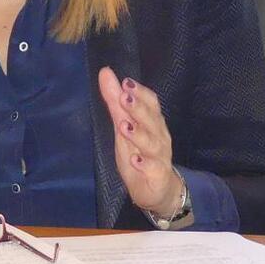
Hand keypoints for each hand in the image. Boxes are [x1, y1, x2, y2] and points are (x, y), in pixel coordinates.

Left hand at [98, 68, 182, 218]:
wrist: (159, 191)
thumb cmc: (140, 155)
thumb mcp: (123, 127)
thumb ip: (115, 102)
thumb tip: (105, 72)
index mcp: (153, 123)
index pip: (151, 103)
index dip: (140, 93)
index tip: (126, 82)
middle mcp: (159, 137)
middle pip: (152, 120)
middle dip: (139, 108)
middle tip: (124, 98)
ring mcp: (159, 157)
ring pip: (153, 144)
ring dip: (139, 134)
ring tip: (125, 127)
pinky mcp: (157, 176)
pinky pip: (153, 169)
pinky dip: (145, 164)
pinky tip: (136, 159)